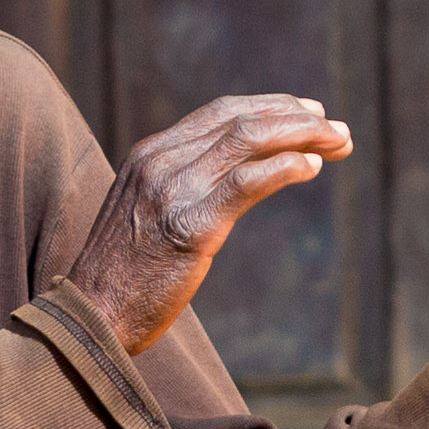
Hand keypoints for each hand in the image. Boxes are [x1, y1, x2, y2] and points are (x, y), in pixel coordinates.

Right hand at [65, 95, 350, 354]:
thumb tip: (231, 183)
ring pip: (249, 141)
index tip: (310, 113)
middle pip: (241, 119)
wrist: (89, 321)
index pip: (221, 113)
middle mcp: (160, 163)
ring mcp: (173, 191)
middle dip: (297, 117)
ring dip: (304, 136)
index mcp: (149, 155)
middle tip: (338, 128)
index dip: (271, 107)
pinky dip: (286, 168)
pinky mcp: (189, 226)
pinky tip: (313, 167)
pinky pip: (247, 183)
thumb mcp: (146, 217)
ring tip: (339, 144)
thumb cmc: (123, 280)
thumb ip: (180, 190)